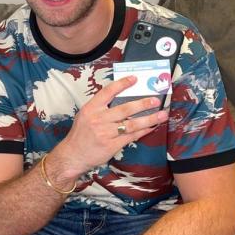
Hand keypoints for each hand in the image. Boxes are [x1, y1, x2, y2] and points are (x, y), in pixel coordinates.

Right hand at [53, 76, 168, 180]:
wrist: (73, 154)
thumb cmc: (81, 134)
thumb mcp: (85, 115)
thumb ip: (100, 107)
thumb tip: (122, 98)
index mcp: (91, 108)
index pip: (108, 92)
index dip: (122, 84)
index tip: (134, 79)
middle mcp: (98, 119)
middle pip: (124, 109)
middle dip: (142, 104)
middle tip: (155, 100)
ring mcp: (105, 133)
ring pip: (131, 124)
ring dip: (149, 119)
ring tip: (161, 115)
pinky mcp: (111, 145)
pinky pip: (131, 136)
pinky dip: (143, 131)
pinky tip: (151, 127)